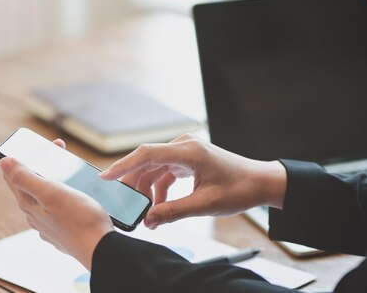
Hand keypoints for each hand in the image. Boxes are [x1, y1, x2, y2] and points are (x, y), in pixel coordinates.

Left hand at [0, 139, 113, 269]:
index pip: (14, 176)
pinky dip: (63, 195)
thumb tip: (3, 162)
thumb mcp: (51, 193)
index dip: (22, 156)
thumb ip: (25, 178)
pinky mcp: (65, 231)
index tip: (37, 144)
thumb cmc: (80, 220)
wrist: (102, 250)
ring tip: (67, 169)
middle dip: (40, 165)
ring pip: (44, 197)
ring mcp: (50, 225)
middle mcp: (36, 216)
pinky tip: (73, 193)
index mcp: (29, 205)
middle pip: (30, 185)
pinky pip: (58, 208)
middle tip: (58, 149)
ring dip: (53, 179)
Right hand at [100, 134, 286, 229]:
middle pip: (146, 162)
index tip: (105, 177)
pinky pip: (163, 172)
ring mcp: (184, 151)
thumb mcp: (205, 205)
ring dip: (146, 189)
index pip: (146, 154)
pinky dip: (158, 188)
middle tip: (127, 207)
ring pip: (153, 168)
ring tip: (145, 212)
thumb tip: (149, 221)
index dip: (122, 165)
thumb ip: (173, 212)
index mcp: (188, 150)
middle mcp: (183, 145)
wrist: (261, 183)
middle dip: (134, 185)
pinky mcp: (186, 159)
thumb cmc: (239, 189)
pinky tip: (158, 206)